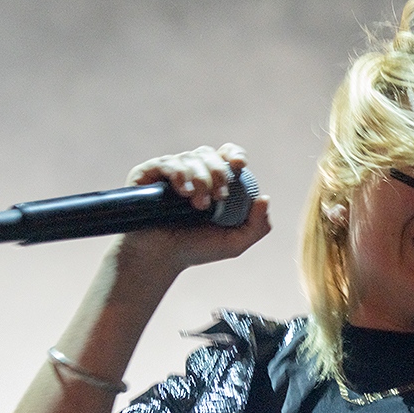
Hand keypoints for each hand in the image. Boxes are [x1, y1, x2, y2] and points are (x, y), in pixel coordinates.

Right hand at [117, 143, 270, 271]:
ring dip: (200, 179)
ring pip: (191, 158)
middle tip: (219, 198)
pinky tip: (182, 192)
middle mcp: (192, 171)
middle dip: (219, 174)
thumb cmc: (196, 249)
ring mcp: (170, 171)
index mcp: (214, 181)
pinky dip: (179, 174)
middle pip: (210, 154)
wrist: (160, 258)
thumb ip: (257, 226)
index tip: (239, 165)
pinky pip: (167, 162)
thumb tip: (264, 198)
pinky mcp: (148, 173)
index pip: (227, 155)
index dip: (235, 154)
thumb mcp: (235, 243)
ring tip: (198, 206)